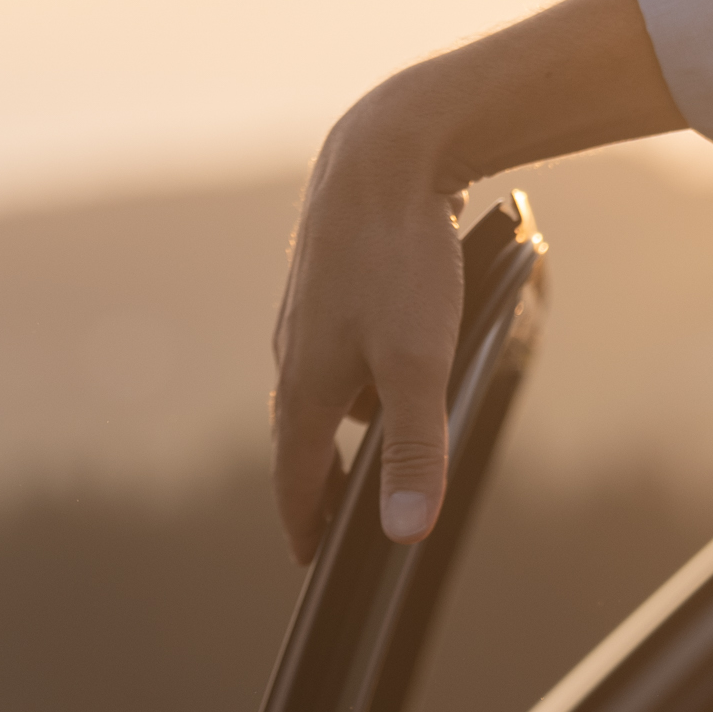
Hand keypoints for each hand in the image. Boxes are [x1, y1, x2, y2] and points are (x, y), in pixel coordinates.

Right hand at [269, 82, 479, 567]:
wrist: (384, 153)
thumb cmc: (400, 257)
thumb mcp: (418, 363)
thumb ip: (415, 449)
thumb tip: (403, 531)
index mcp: (304, 385)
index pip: (295, 477)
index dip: (306, 524)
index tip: (312, 559)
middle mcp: (294, 353)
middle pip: (302, 436)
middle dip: (321, 482)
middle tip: (338, 521)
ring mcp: (310, 314)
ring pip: (323, 387)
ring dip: (342, 426)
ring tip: (371, 452)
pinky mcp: (333, 281)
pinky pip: (341, 346)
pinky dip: (359, 375)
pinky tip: (392, 367)